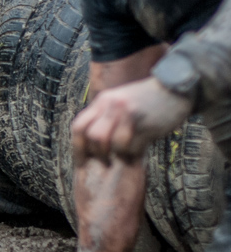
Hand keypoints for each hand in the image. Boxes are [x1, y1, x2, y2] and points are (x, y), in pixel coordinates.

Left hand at [71, 76, 193, 164]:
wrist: (174, 88)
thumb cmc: (146, 100)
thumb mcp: (119, 102)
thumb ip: (104, 117)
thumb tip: (90, 143)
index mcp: (102, 101)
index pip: (79, 126)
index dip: (78, 147)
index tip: (82, 161)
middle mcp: (112, 105)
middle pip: (94, 137)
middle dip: (98, 154)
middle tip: (106, 162)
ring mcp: (129, 113)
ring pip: (113, 144)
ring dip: (118, 155)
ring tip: (124, 157)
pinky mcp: (146, 123)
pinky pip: (133, 146)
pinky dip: (133, 154)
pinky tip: (138, 151)